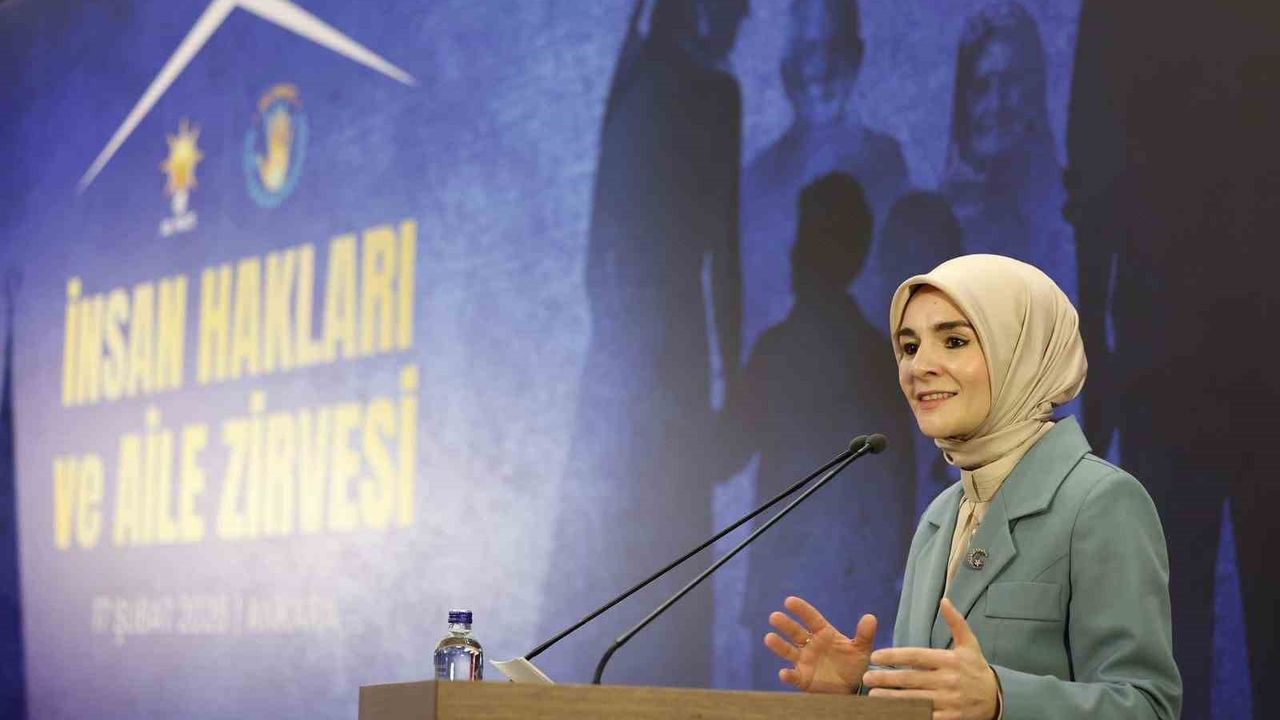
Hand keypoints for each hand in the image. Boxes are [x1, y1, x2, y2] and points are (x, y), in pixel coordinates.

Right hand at [763, 596, 876, 693]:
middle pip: (796, 632)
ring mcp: (805, 661)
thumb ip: (864, 634)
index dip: (801, 610)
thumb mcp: (862, 649)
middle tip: (775, 617)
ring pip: (789, 651)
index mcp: (824, 633)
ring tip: (769, 638)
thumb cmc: (855, 664)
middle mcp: (811, 645)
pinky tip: (784, 673)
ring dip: (779, 645)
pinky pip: (794, 676)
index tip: (789, 601)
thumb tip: (871, 617)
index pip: (811, 618)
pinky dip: (788, 675)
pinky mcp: (803, 678)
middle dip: (785, 625)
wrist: (854, 687)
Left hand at [863, 598, 997, 719]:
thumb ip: (956, 622)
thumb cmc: (976, 668)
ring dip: (891, 698)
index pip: (916, 656)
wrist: (997, 698)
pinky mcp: (950, 717)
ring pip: (914, 700)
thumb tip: (944, 600)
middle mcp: (947, 680)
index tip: (875, 657)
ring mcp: (949, 701)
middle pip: (911, 679)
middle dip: (886, 679)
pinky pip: (925, 716)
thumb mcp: (970, 644)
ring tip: (872, 696)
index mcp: (949, 660)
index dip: (894, 656)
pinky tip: (892, 712)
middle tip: (866, 678)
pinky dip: (908, 714)